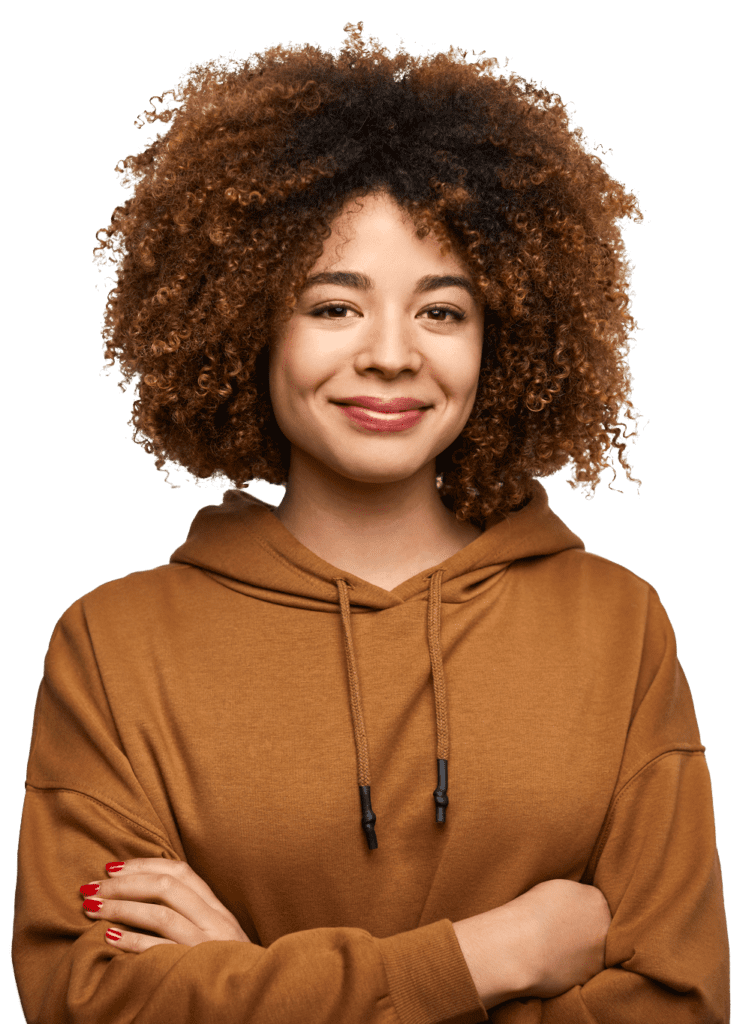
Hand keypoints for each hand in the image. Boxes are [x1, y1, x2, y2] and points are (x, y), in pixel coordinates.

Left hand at [79, 858, 251, 951]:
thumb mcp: (215, 934)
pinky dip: (132, 940)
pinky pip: (159, 949)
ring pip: (161, 914)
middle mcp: (215, 920)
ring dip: (121, 907)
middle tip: (92, 888)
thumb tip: (145, 892)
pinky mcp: (196, 968)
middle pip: (166, 887)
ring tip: (92, 909)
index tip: (112, 867)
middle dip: (124, 884)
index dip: (144, 864)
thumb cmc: (225, 966)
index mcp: (217, 908)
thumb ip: (192, 913)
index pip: (181, 871)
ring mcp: (206, 943)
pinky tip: (109, 937)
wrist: (255, 997)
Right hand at [453, 878, 610, 1006]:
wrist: (519, 947)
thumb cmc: (530, 913)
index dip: (577, 908)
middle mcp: (605, 927)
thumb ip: (576, 897)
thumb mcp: (557, 888)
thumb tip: (579, 909)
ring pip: (593, 950)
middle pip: (599, 925)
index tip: (562, 913)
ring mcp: (600, 955)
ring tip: (555, 948)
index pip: (593, 902)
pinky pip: (583, 969)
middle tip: (560, 931)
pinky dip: (572, 967)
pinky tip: (554, 961)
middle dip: (585, 928)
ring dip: (580, 950)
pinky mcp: (590, 978)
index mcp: (596, 900)